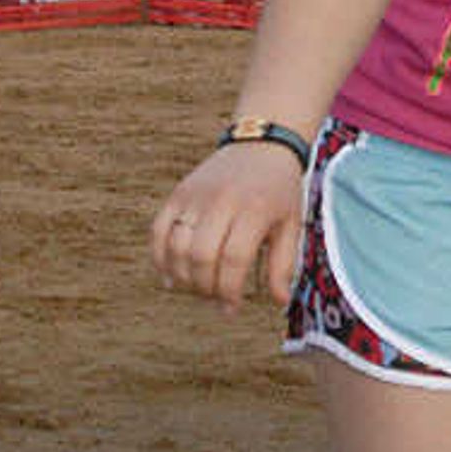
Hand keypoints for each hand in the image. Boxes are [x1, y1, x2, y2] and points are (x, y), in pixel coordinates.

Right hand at [150, 141, 309, 302]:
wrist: (261, 144)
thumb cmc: (279, 192)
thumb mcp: (291, 224)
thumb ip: (284, 264)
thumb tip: (278, 302)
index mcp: (255, 209)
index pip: (233, 259)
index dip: (229, 290)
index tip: (231, 307)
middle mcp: (222, 200)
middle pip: (201, 255)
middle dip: (205, 287)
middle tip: (214, 298)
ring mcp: (197, 195)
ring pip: (176, 245)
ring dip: (182, 277)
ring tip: (196, 288)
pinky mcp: (179, 193)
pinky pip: (158, 230)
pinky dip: (159, 257)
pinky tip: (170, 277)